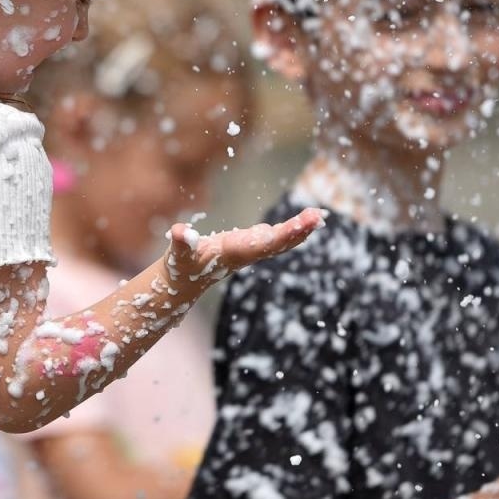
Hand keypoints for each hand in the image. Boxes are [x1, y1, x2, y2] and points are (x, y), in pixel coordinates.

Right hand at [163, 208, 324, 286]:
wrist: (184, 283)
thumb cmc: (181, 267)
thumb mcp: (179, 255)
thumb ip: (180, 243)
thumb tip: (180, 232)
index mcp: (235, 252)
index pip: (265, 243)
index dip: (285, 234)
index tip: (303, 223)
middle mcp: (248, 252)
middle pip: (279, 242)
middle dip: (299, 230)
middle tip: (319, 216)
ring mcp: (250, 250)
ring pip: (281, 240)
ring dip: (300, 229)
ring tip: (319, 216)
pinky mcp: (248, 245)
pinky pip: (276, 238)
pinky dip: (292, 230)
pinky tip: (303, 223)